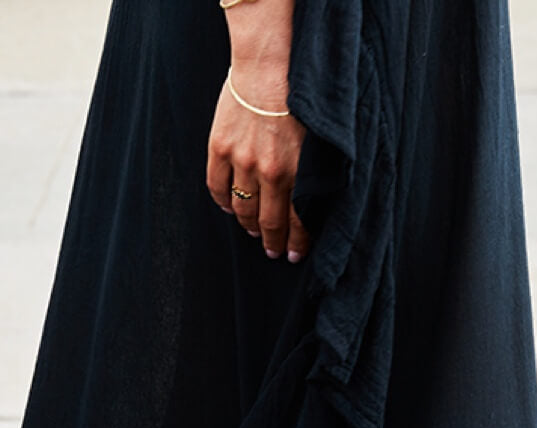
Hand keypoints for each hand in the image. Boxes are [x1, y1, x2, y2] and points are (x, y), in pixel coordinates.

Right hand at [206, 8, 310, 261]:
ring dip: (248, 226)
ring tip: (253, 232)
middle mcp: (269, 173)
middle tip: (274, 251)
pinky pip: (217, 186)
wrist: (271, 63)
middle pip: (268, 221)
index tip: (295, 255)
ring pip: (242, 209)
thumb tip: (316, 202)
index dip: (296, 243)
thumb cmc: (301, 97)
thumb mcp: (319, 141)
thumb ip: (316, 173)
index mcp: (298, 173)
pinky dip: (223, 202)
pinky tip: (228, 208)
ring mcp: (242, 161)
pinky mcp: (220, 147)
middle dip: (273, 242)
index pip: (298, 221)